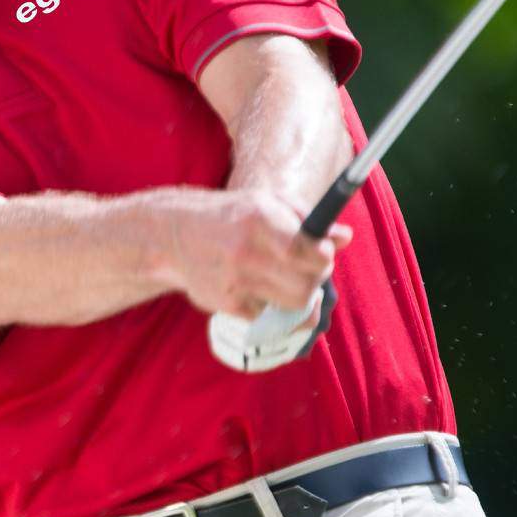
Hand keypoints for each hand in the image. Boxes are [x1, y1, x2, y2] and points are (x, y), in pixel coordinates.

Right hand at [151, 190, 353, 318]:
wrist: (172, 236)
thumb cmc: (230, 216)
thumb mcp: (266, 202)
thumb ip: (306, 218)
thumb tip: (344, 237)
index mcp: (260, 218)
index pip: (312, 253)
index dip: (324, 257)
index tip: (321, 254)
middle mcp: (246, 250)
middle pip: (308, 285)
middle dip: (316, 279)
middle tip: (308, 270)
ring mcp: (234, 280)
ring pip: (293, 304)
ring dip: (299, 295)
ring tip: (288, 279)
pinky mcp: (224, 303)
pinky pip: (268, 314)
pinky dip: (268, 304)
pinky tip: (255, 286)